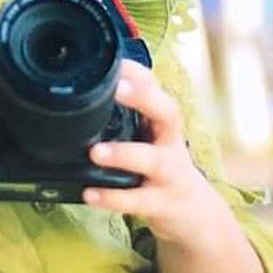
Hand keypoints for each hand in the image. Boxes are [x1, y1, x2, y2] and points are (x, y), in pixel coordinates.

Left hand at [83, 61, 235, 246]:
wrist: (194, 211)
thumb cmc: (161, 167)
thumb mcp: (150, 138)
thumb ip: (125, 119)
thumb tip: (78, 97)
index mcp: (162, 122)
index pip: (155, 87)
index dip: (137, 73)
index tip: (114, 61)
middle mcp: (170, 142)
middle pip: (168, 113)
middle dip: (145, 98)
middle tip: (117, 89)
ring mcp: (169, 173)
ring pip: (152, 160)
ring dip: (124, 154)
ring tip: (95, 152)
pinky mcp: (162, 203)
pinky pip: (138, 200)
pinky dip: (113, 198)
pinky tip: (91, 194)